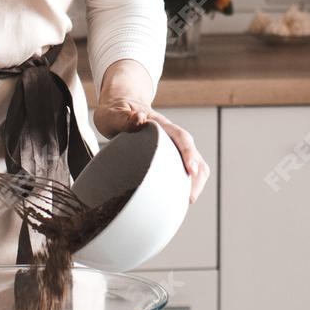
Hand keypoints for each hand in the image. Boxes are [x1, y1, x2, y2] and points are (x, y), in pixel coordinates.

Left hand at [93, 97, 209, 204]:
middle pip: (194, 153)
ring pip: (193, 163)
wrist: (119, 107)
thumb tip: (139, 119)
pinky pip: (183, 169)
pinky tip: (176, 198)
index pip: (181, 137)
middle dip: (196, 176)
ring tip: (184, 202)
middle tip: (188, 198)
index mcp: (160, 124)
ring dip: (194, 182)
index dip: (189, 154)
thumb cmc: (116, 112)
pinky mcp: (168, 156)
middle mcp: (170, 135)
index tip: (192, 171)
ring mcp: (171, 146)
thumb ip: (124, 117)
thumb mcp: (113, 114)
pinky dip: (185, 184)